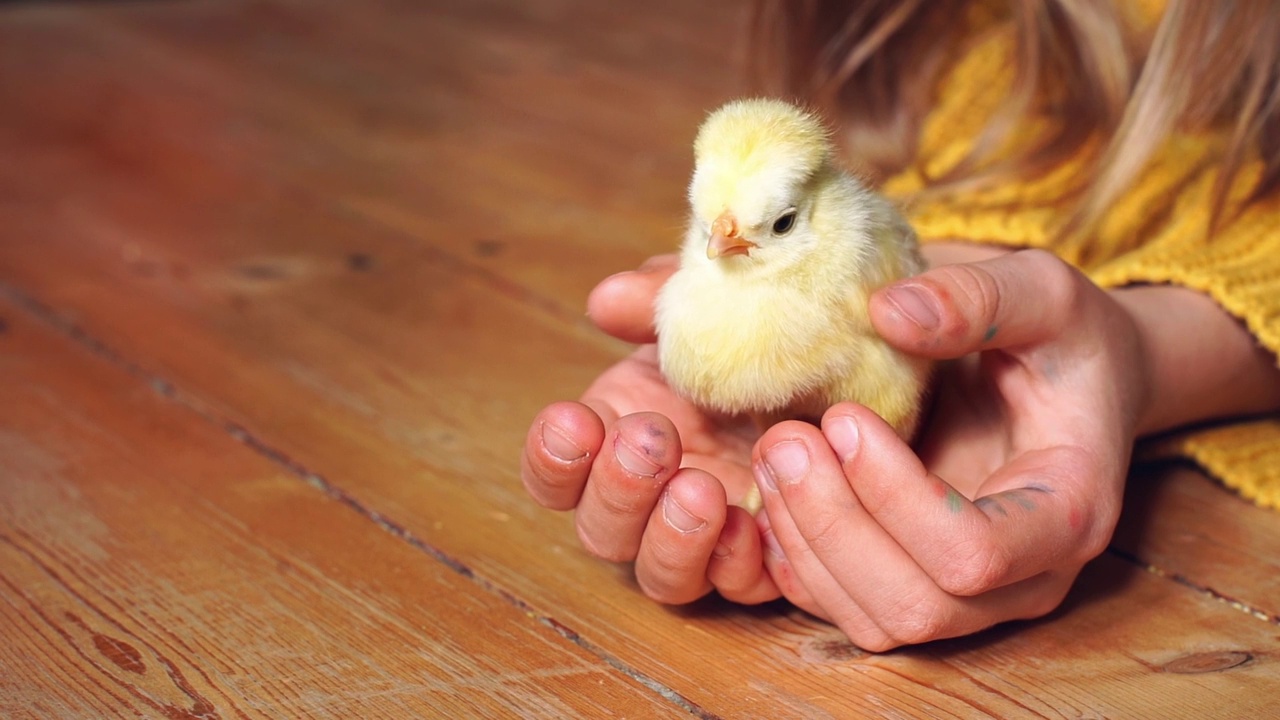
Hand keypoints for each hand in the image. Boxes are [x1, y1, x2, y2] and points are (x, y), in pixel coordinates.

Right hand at [520, 255, 780, 604]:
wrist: (855, 359)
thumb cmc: (768, 332)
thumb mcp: (714, 302)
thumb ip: (660, 298)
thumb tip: (607, 300)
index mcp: (621, 432)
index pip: (557, 469)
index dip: (554, 456)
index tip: (576, 420)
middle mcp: (653, 497)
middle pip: (599, 529)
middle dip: (617, 488)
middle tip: (651, 439)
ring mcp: (707, 537)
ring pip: (658, 573)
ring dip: (669, 537)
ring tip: (701, 490)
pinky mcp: (766, 561)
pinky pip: (736, 586)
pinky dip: (735, 563)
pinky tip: (751, 524)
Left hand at [753, 248, 1144, 649]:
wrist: (1067, 386)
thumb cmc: (1062, 340)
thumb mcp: (1044, 292)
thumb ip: (980, 297)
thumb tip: (888, 312)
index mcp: (1069, 512)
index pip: (975, 553)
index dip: (896, 499)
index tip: (845, 418)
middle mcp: (1025, 578)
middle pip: (918, 604)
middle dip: (833, 525)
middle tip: (782, 440)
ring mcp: (972, 599)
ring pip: (875, 621)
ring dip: (806, 544)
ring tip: (771, 453)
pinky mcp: (920, 590)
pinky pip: (848, 609)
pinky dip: (797, 562)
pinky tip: (770, 494)